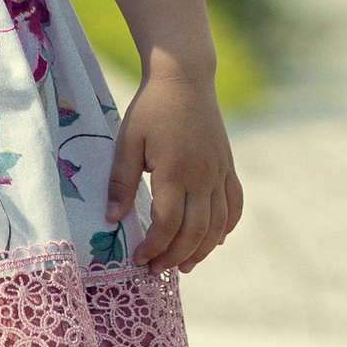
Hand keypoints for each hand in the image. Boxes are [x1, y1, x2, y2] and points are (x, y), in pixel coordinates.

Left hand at [111, 58, 242, 274]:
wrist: (185, 77)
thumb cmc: (151, 108)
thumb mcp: (128, 141)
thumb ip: (121, 182)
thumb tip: (112, 219)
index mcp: (175, 172)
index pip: (167, 224)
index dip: (153, 247)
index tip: (138, 259)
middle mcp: (202, 177)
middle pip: (194, 231)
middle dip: (175, 257)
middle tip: (156, 270)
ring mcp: (219, 172)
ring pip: (217, 224)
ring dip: (202, 250)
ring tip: (184, 266)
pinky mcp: (227, 166)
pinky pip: (234, 203)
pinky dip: (227, 226)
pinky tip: (215, 240)